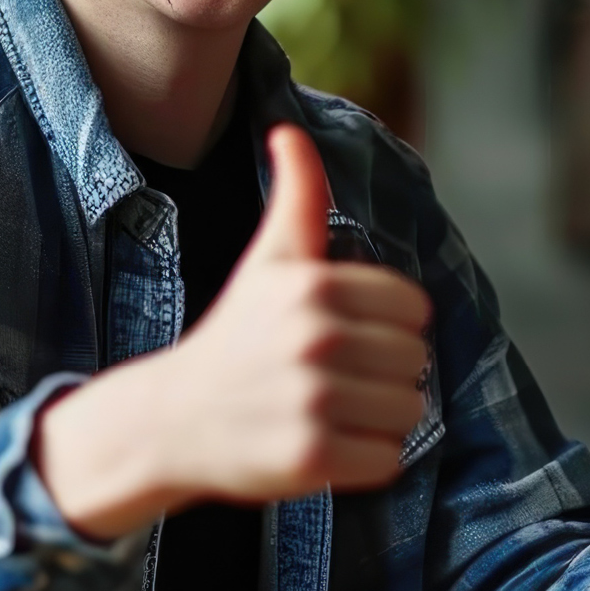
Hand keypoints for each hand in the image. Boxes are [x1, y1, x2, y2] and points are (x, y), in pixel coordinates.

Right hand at [35, 124, 431, 538]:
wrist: (173, 418)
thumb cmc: (235, 335)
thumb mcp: (267, 261)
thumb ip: (297, 197)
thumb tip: (289, 131)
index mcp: (313, 286)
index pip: (413, 309)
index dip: (385, 325)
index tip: (341, 334)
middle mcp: (314, 338)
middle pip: (416, 361)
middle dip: (383, 374)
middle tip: (330, 377)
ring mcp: (312, 400)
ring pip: (409, 411)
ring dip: (377, 418)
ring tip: (328, 410)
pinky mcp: (312, 458)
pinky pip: (389, 458)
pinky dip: (366, 460)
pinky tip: (325, 444)